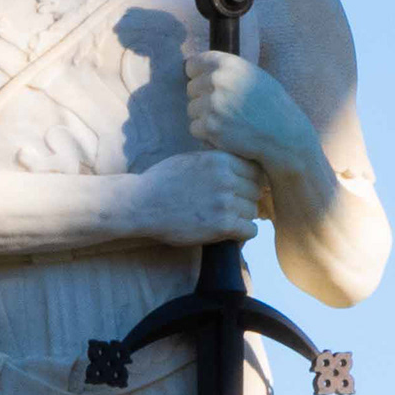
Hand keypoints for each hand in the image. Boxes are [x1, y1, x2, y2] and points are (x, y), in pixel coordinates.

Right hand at [137, 147, 265, 247]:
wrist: (138, 204)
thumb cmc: (160, 182)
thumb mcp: (191, 159)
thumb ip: (217, 160)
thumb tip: (242, 164)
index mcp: (221, 160)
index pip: (256, 171)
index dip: (247, 182)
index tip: (235, 191)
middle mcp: (227, 179)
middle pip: (256, 192)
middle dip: (244, 200)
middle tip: (226, 208)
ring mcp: (225, 202)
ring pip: (253, 212)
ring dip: (241, 218)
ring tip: (222, 220)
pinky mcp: (222, 224)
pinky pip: (250, 230)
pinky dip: (241, 234)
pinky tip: (227, 233)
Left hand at [187, 48, 322, 179]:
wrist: (285, 137)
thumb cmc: (272, 107)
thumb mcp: (255, 77)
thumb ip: (227, 71)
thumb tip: (195, 70)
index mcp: (231, 65)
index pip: (194, 64)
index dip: (197, 75)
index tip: (203, 82)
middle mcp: (219, 81)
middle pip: (191, 88)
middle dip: (203, 98)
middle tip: (227, 108)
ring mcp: (212, 104)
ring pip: (192, 108)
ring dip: (205, 116)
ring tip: (230, 121)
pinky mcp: (208, 126)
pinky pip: (194, 127)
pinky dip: (207, 133)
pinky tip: (227, 133)